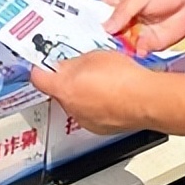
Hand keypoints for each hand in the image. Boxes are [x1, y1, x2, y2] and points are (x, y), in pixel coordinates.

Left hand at [30, 51, 156, 133]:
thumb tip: (64, 64)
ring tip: (103, 81)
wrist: (146, 99)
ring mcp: (86, 120)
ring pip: (76, 103)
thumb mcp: (93, 56)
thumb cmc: (124, 79)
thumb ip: (72, 62)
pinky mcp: (100, 128)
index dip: (40, 68)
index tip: (42, 63)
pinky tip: (111, 94)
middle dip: (66, 80)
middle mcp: (71, 108)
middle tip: (81, 68)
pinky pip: (91, 114)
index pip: (38, 78)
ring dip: (83, 93)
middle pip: (58, 91)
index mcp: (64, 88)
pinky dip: (97, 105)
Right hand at [102, 0, 184, 55]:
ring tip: (116, 49)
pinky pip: (138, 51)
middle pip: (110, 31)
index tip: (87, 29)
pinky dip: (135, 53)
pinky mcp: (151, 42)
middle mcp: (129, 16)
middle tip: (100, 43)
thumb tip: (107, 26)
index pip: (102, 11)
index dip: (94, 20)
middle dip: (105, 38)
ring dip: (119, 47)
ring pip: (122, 43)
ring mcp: (139, 30)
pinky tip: (134, 51)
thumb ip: (122, 11)